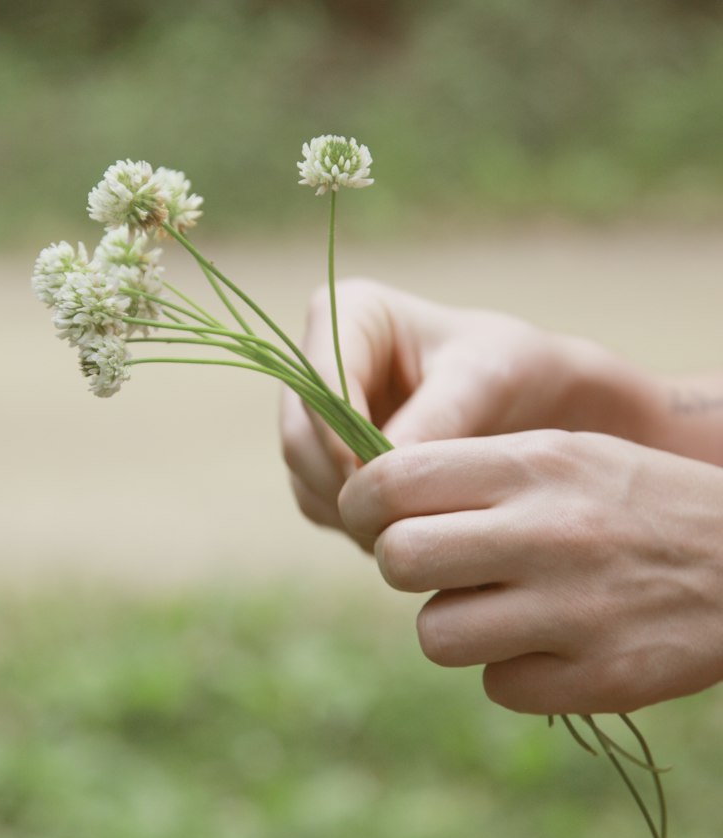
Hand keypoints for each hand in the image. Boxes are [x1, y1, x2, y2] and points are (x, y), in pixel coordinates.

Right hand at [281, 279, 635, 536]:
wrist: (537, 406)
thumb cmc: (514, 373)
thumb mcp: (483, 385)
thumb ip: (432, 423)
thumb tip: (378, 475)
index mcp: (347, 312)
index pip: (320, 380)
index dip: (342, 436)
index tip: (384, 483)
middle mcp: (319, 361)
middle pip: (301, 435)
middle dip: (349, 483)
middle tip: (405, 522)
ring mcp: (316, 415)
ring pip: (304, 475)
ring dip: (354, 510)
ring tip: (422, 524)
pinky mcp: (324, 460)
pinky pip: (319, 502)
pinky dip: (358, 522)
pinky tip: (412, 525)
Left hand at [338, 429, 722, 714]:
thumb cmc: (636, 500)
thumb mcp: (562, 455)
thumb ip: (473, 473)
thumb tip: (374, 501)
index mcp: (532, 464)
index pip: (391, 478)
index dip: (362, 503)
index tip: (373, 518)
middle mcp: (546, 531)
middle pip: (398, 558)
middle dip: (403, 566)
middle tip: (437, 567)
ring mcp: (573, 610)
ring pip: (436, 634)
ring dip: (454, 626)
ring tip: (499, 608)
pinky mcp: (599, 678)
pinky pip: (498, 687)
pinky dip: (513, 672)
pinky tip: (553, 644)